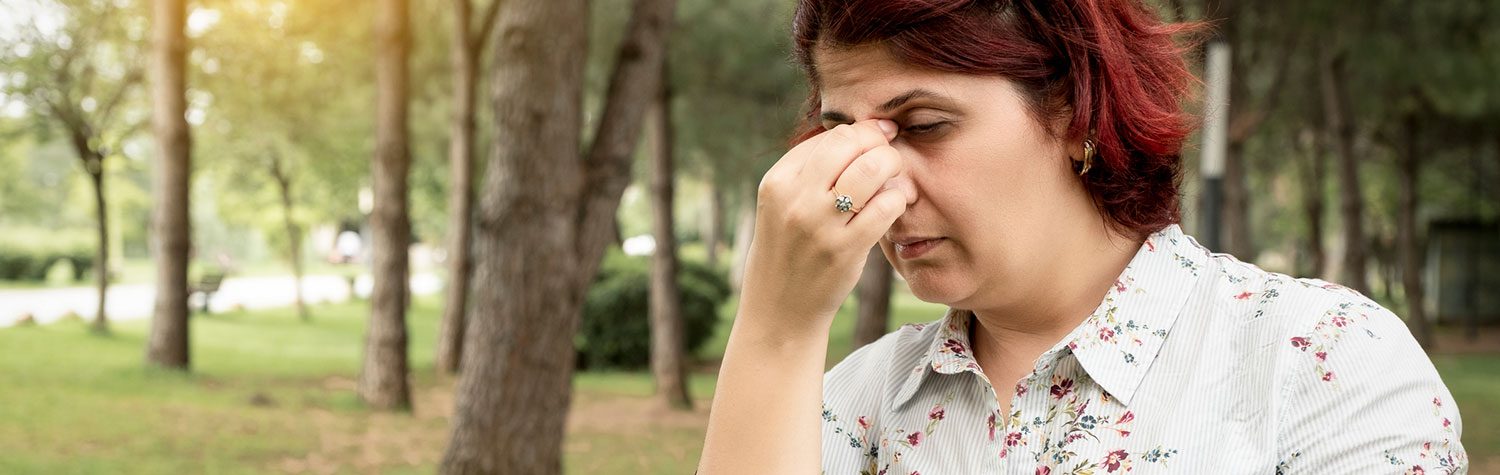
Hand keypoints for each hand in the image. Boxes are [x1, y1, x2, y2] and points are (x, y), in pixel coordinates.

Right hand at [739, 119, 917, 334]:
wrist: (780, 309)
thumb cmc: (789, 251)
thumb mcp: (782, 205)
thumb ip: (810, 170)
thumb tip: (861, 132)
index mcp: (776, 182)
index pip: (830, 136)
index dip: (862, 131)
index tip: (879, 135)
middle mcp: (795, 199)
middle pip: (851, 143)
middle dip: (879, 143)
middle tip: (889, 156)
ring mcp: (819, 225)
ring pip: (872, 169)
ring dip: (892, 167)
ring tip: (894, 179)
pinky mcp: (844, 250)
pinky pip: (885, 206)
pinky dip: (897, 199)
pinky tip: (894, 205)